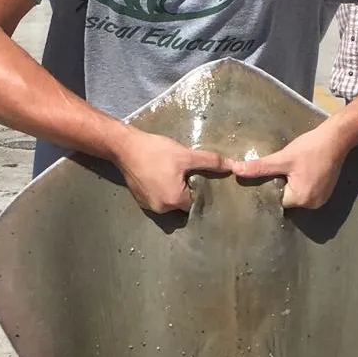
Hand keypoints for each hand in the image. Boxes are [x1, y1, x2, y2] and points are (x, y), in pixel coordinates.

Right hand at [113, 130, 229, 213]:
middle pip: (182, 204)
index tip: (194, 177)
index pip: (195, 203)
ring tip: (169, 173)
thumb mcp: (186, 155)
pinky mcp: (140, 200)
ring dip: (172, 191)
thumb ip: (211, 162)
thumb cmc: (156, 151)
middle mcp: (162, 209)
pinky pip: (157, 199)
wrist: (124, 147)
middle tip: (181, 173)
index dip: (197, 190)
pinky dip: (160, 190)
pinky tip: (158, 175)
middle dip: (184, 191)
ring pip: (169, 202)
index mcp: (174, 201)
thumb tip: (233, 165)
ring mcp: (148, 206)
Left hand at [229, 122, 352, 209]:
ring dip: (292, 184)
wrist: (337, 138)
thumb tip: (235, 170)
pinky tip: (301, 170)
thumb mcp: (283, 157)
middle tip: (281, 169)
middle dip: (282, 186)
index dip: (271, 187)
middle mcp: (312, 205)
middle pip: (287, 199)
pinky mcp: (326, 192)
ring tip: (292, 169)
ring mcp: (321, 200)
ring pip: (297, 195)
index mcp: (301, 199)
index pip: (277, 200)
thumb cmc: (310, 147)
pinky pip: (307, 192)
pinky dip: (302, 183)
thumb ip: (259, 167)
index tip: (270, 174)